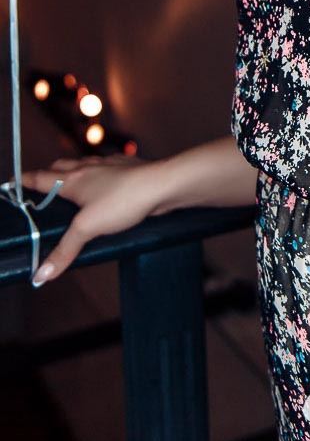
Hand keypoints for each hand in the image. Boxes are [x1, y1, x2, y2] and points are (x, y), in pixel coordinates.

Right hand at [19, 153, 160, 285]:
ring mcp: (109, 166)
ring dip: (75, 173)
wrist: (162, 184)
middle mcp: (88, 168)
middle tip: (42, 187)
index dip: (25, 180)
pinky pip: (107, 169)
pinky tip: (106, 186)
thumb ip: (64, 250)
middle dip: (49, 174)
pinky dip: (100, 175)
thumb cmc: (123, 200)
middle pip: (61, 167)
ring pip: (84, 166)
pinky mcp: (128, 168)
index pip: (40, 178)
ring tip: (72, 188)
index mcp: (72, 180)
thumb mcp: (88, 228)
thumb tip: (41, 274)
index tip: (14, 182)